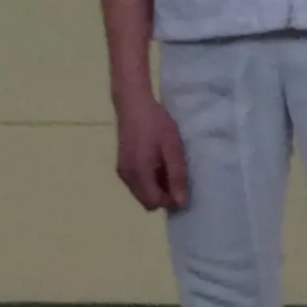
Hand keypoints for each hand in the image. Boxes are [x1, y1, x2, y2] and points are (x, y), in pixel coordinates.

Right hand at [114, 95, 188, 211]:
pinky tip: (159, 164)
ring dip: (157, 189)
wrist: (133, 103)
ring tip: (170, 170)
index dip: (170, 201)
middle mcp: (127, 176)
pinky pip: (138, 183)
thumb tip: (180, 203)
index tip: (183, 188)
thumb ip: (177, 176)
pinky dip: (149, 181)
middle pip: (147, 201)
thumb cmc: (155, 123)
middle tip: (178, 179)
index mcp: (139, 173)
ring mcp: (123, 171)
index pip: (154, 202)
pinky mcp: (122, 165)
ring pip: (142, 193)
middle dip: (163, 196)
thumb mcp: (173, 148)